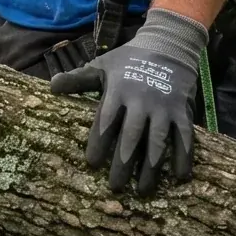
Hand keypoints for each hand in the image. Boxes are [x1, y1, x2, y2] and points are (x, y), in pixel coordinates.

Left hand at [51, 9, 206, 197]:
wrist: (169, 44)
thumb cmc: (129, 59)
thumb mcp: (102, 66)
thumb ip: (78, 80)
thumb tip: (51, 85)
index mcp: (118, 92)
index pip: (105, 122)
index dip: (98, 143)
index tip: (92, 164)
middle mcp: (141, 102)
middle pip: (130, 138)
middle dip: (123, 165)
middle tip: (115, 188)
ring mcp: (164, 108)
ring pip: (157, 142)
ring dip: (151, 169)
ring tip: (143, 191)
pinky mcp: (183, 111)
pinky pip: (184, 138)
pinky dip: (184, 157)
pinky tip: (180, 178)